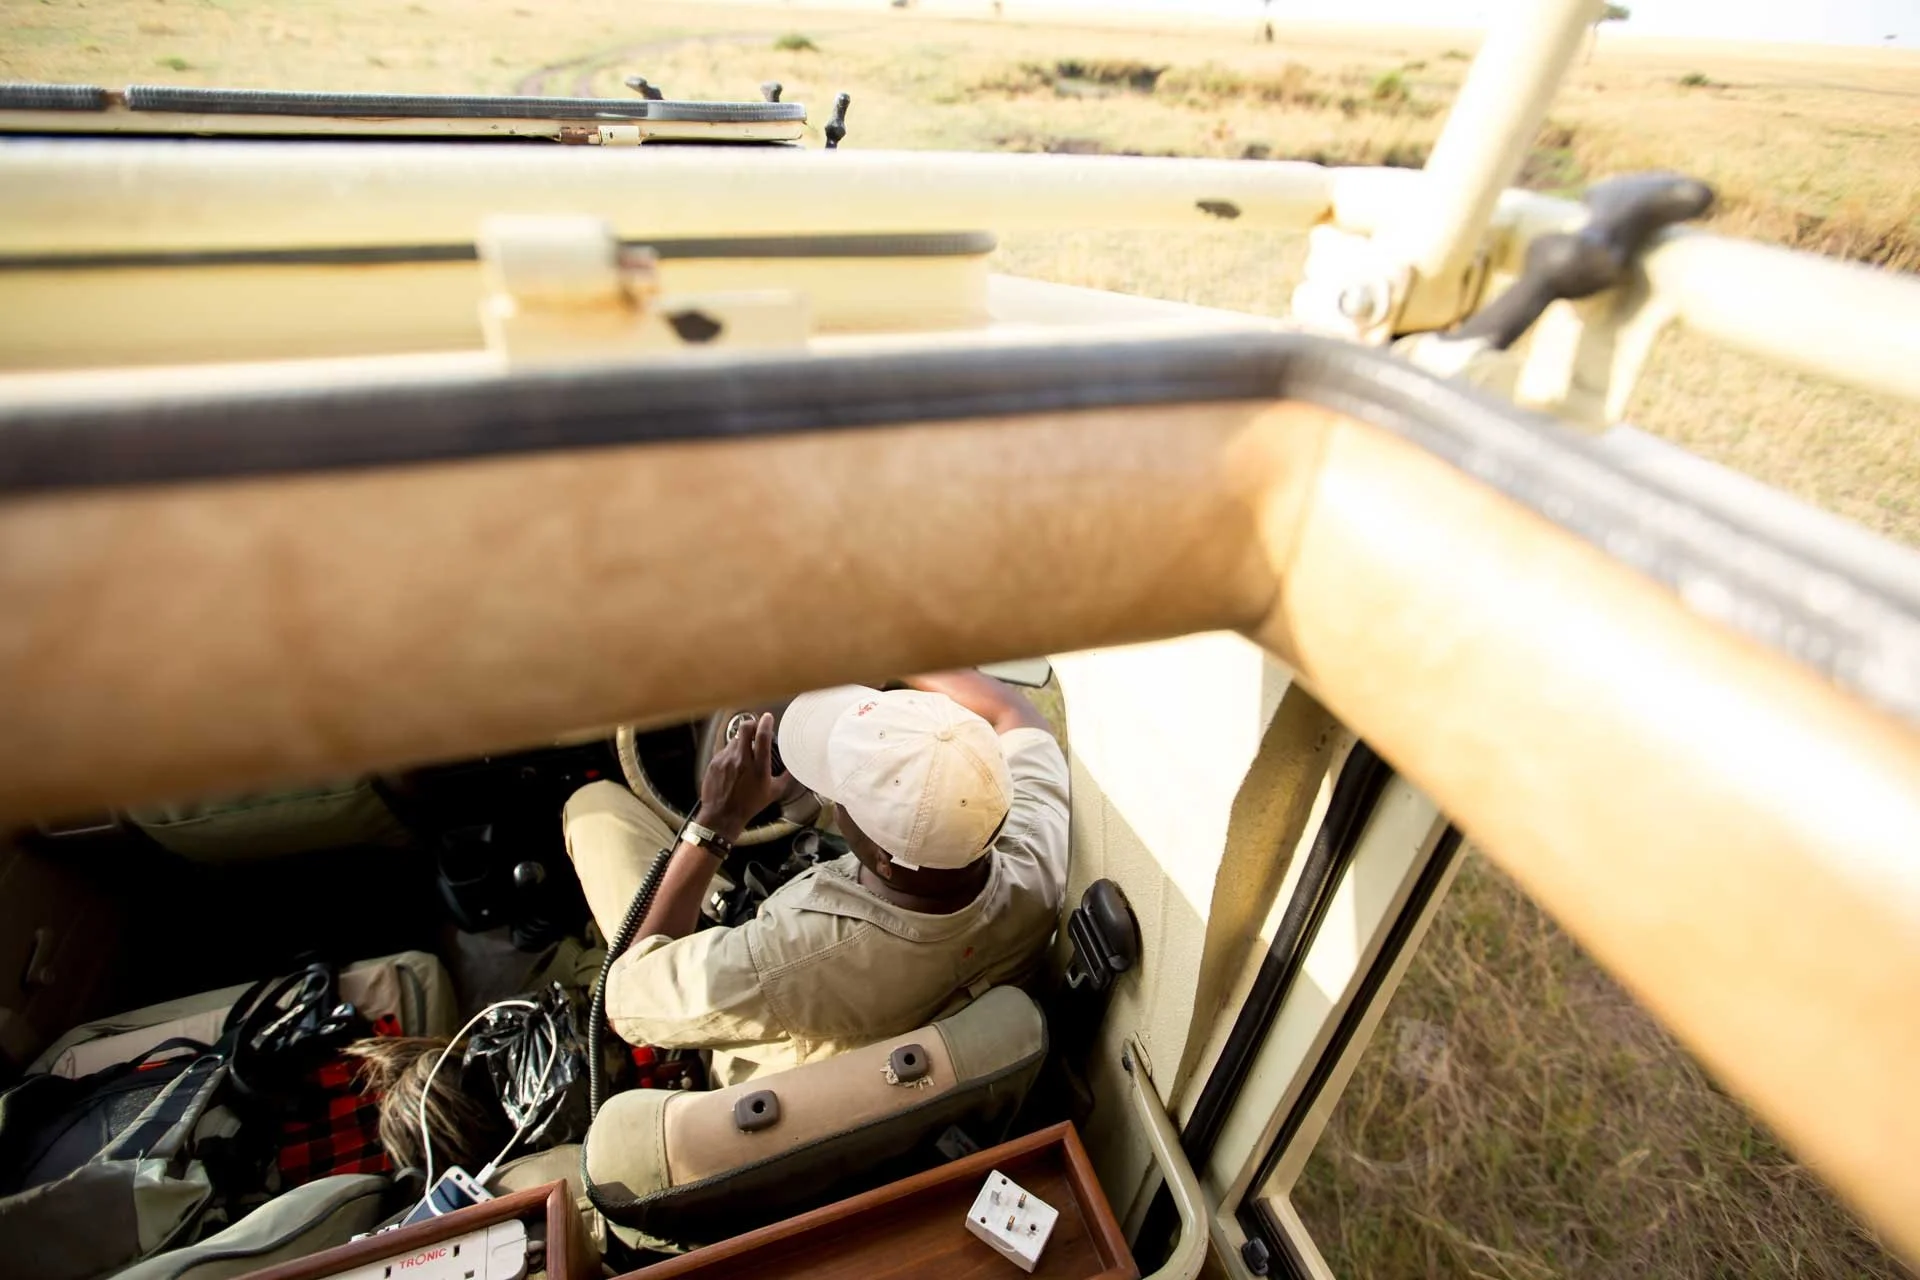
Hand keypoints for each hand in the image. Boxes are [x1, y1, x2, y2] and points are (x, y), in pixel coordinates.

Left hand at [693, 712, 783, 841]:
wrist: (722, 816)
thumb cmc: (749, 805)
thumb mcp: (774, 792)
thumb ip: (787, 777)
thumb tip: (796, 766)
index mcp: (758, 767)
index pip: (762, 736)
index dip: (766, 722)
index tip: (768, 718)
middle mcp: (741, 760)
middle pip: (745, 728)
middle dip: (752, 724)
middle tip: (755, 728)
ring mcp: (725, 760)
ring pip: (734, 739)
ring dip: (741, 741)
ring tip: (745, 753)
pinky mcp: (714, 763)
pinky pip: (724, 750)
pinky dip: (731, 752)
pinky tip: (734, 764)